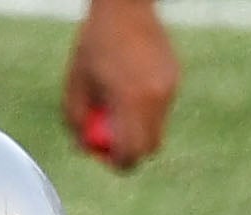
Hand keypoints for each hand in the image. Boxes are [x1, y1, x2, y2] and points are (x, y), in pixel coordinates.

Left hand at [64, 0, 178, 168]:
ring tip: (117, 100)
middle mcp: (155, 98)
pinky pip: (161, 108)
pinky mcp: (175, 79)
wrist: (125, 6)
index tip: (103, 154)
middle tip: (110, 140)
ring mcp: (169, 88)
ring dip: (137, 127)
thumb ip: (76, 122)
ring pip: (157, 128)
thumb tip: (85, 149)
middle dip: (130, 150)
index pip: (130, 153)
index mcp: (130, 100)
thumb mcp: (75, 84)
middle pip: (149, 147)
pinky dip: (146, 108)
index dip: (116, 162)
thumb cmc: (95, 43)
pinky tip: (130, 83)